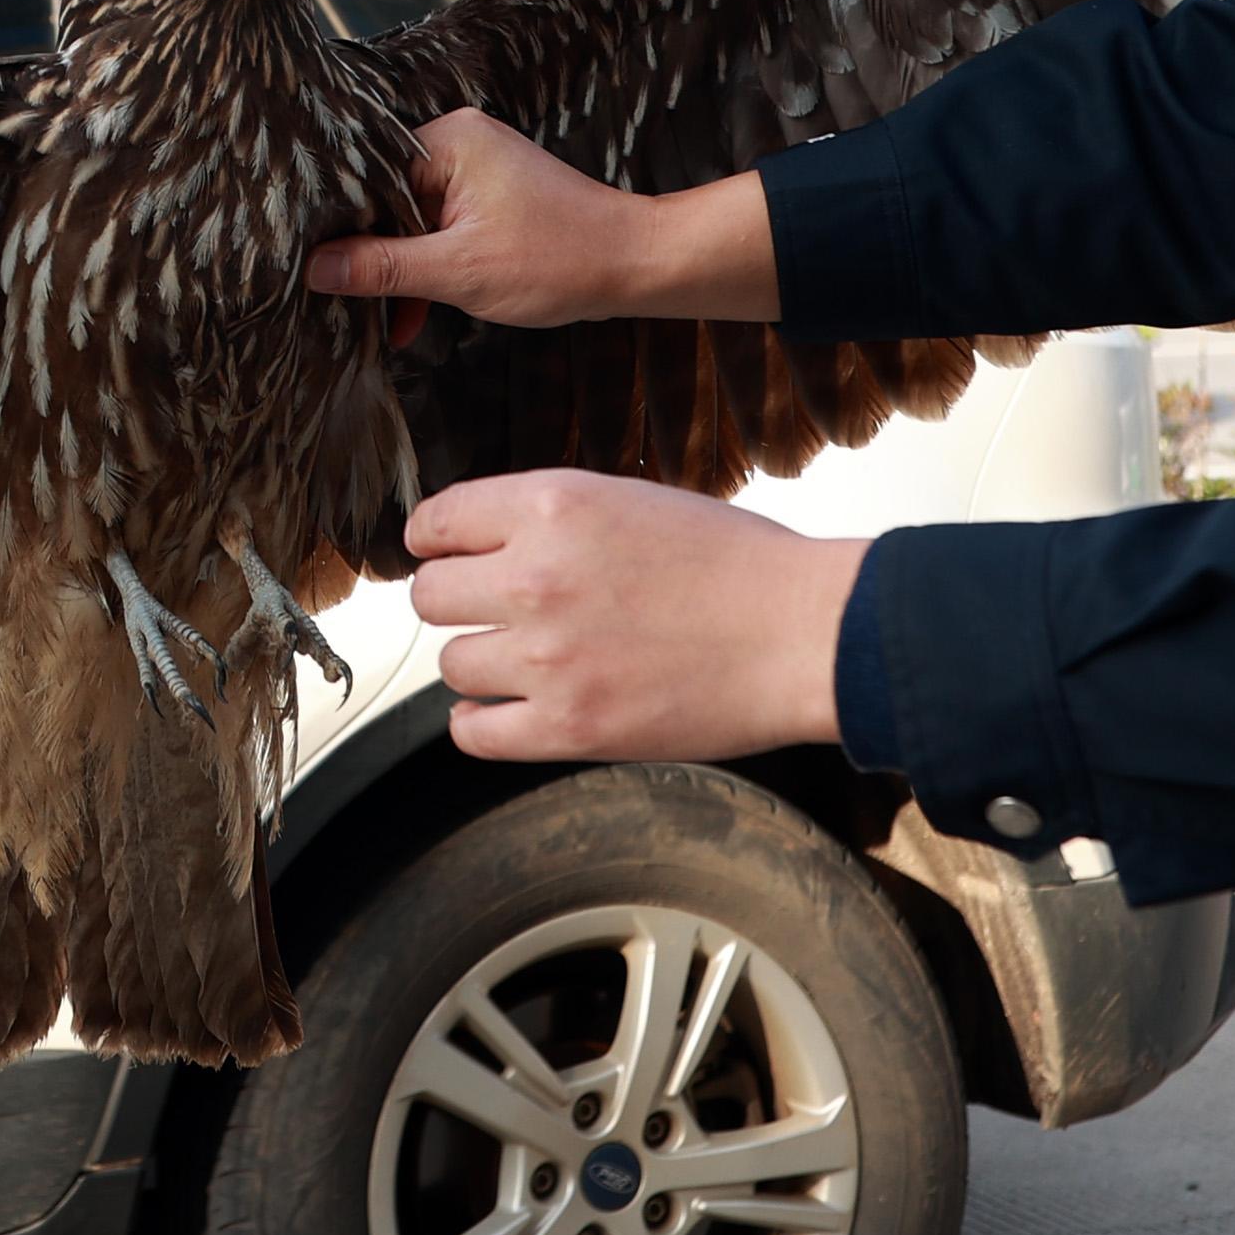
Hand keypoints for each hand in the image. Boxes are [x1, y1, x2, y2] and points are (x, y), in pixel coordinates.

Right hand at [306, 107, 777, 327]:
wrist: (636, 263)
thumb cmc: (558, 259)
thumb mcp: (458, 272)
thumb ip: (382, 268)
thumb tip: (314, 268)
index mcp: (447, 141)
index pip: (365, 180)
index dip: (339, 229)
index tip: (314, 272)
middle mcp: (458, 140)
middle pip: (384, 199)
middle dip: (372, 258)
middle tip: (348, 308)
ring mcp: (476, 164)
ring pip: (411, 218)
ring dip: (402, 270)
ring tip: (396, 321)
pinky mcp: (490, 192)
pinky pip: (438, 224)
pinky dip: (430, 265)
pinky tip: (420, 310)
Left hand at [408, 472, 858, 764]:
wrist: (804, 633)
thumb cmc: (739, 565)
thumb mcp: (633, 502)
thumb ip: (555, 520)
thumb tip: (490, 543)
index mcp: (552, 506)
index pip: (438, 522)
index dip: (436, 541)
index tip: (441, 554)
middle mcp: (536, 577)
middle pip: (430, 596)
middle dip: (458, 602)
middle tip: (493, 611)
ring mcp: (547, 657)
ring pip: (451, 664)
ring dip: (482, 663)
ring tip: (528, 661)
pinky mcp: (568, 727)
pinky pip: (472, 732)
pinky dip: (483, 723)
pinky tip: (511, 710)